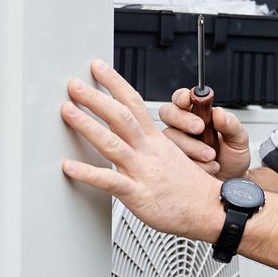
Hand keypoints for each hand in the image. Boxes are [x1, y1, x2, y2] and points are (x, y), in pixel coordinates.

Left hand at [60, 60, 224, 242]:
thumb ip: (147, 144)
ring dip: (88, 125)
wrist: (210, 209)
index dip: (114, 82)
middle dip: (96, 98)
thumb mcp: (171, 155)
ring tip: (67, 111)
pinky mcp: (138, 194)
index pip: (133, 102)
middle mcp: (148, 150)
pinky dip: (88, 173)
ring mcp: (142, 171)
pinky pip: (110, 181)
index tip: (98, 67)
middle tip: (74, 84)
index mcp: (155, 139)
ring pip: (113, 143)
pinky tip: (69, 166)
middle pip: (121, 116)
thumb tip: (128, 134)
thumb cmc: (189, 187)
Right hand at [157, 88, 253, 179]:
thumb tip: (219, 112)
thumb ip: (231, 124)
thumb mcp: (238, 139)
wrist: (231, 180)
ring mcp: (176, 144)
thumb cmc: (232, 157)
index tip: (188, 100)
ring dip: (191, 146)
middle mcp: (182, 127)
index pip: (181, 98)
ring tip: (211, 155)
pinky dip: (193, 162)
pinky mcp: (173, 162)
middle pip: (167, 113)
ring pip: (170, 137)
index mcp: (197, 114)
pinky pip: (173, 158)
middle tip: (200, 128)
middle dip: (182, 119)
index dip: (181, 96)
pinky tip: (207, 166)